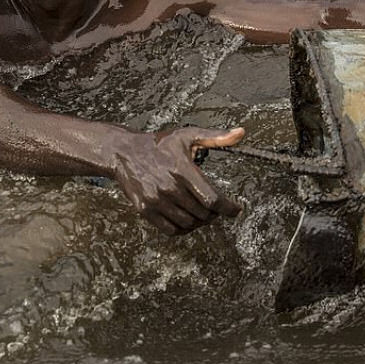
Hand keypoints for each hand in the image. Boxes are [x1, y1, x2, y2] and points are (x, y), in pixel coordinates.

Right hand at [112, 126, 244, 234]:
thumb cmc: (159, 143)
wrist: (124, 152)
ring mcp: (156, 200)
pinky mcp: (146, 210)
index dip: (229, 208)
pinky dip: (183, 229)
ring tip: (203, 214)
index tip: (236, 210)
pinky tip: (187, 220)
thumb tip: (241, 133)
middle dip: (215, 214)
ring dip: (200, 222)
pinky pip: (171, 230)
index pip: (213, 199)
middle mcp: (169, 187)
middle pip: (203, 214)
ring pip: (189, 223)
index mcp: (182, 170)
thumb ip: (216, 137)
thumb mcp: (188, 135)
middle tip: (217, 208)